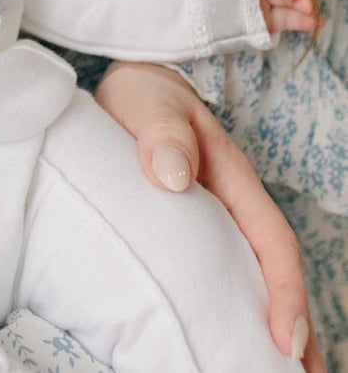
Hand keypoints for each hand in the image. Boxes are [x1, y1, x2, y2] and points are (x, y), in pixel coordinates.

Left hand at [96, 60, 324, 371]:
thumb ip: (163, 135)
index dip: (284, 292)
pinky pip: (217, 273)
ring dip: (264, 329)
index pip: (271, 242)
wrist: (133, 87)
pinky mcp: (189, 229)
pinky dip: (228, 310)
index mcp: (234, 181)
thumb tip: (173, 176)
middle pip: (272, 275)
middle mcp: (232, 207)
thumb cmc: (144, 96)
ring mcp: (215, 220)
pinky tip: (222, 341)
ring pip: (249, 279)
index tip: (285, 339)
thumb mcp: (150, 106)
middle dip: (296, 332)